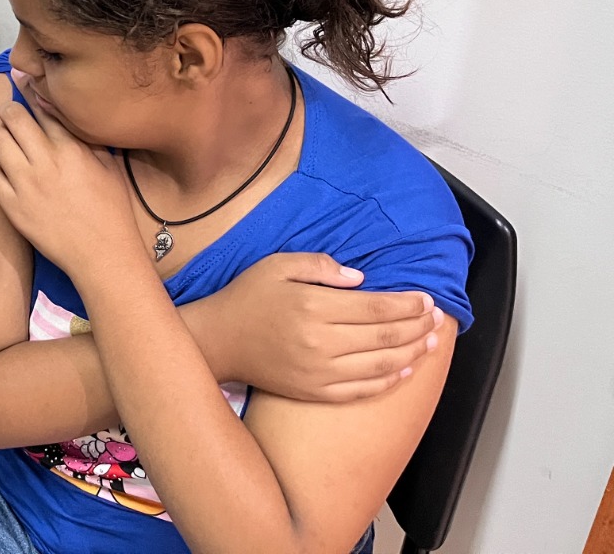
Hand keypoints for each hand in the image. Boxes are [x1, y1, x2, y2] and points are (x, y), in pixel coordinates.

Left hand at [0, 101, 139, 273]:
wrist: (102, 254)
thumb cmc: (111, 211)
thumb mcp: (109, 166)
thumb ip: (86, 139)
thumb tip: (68, 116)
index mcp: (71, 148)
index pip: (42, 108)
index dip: (30, 94)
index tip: (22, 85)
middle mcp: (45, 161)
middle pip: (12, 118)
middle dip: (9, 111)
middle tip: (11, 115)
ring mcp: (25, 184)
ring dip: (1, 137)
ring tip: (8, 143)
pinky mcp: (12, 206)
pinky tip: (8, 172)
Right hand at [198, 252, 444, 400]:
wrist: (219, 341)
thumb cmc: (248, 297)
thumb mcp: (277, 265)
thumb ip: (319, 264)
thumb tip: (361, 279)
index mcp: (313, 305)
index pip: (375, 306)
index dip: (407, 303)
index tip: (427, 299)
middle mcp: (320, 342)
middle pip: (385, 336)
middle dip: (417, 325)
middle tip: (437, 318)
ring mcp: (319, 372)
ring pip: (380, 365)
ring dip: (412, 353)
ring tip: (430, 341)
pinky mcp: (315, 392)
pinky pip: (362, 390)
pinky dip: (389, 381)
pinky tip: (405, 370)